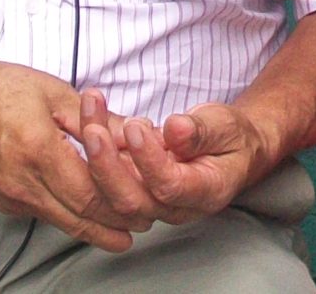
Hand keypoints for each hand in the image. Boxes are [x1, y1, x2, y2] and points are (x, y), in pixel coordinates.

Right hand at [0, 56, 132, 251]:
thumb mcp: (53, 92)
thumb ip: (95, 119)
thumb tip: (133, 134)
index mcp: (37, 150)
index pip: (90, 193)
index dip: (122, 204)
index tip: (147, 206)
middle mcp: (22, 182)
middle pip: (79, 218)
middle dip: (115, 226)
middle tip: (143, 226)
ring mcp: (10, 196)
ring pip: (61, 222)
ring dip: (94, 228)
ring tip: (123, 230)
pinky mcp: (3, 201)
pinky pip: (43, 214)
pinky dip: (69, 215)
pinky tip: (87, 211)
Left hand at [98, 95, 277, 224]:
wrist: (227, 149)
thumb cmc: (229, 138)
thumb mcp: (225, 126)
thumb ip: (201, 131)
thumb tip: (175, 130)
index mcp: (205, 192)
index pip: (169, 187)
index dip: (149, 161)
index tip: (136, 128)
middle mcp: (173, 206)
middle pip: (130, 200)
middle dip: (107, 165)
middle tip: (94, 129)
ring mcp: (148, 200)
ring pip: (109, 190)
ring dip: (93, 150)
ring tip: (89, 108)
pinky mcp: (130, 186)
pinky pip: (103, 173)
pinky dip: (91, 141)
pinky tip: (86, 111)